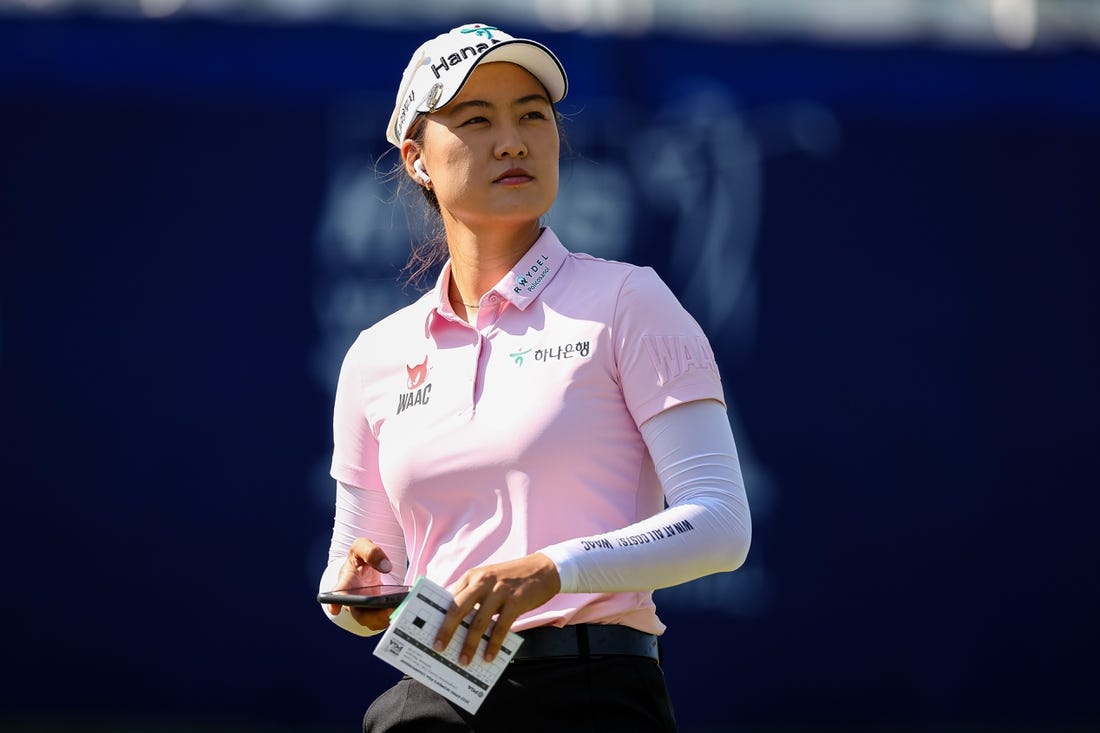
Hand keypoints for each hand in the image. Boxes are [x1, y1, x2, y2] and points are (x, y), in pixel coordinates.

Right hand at [328, 537, 395, 630]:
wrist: (366, 565)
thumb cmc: (360, 558)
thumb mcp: (362, 547)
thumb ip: (371, 552)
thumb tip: (386, 567)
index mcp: (345, 585)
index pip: (337, 596)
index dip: (334, 604)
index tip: (335, 608)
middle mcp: (353, 602)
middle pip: (360, 615)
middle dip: (374, 617)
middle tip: (390, 610)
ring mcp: (366, 610)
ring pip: (374, 622)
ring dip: (386, 620)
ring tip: (402, 610)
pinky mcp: (378, 613)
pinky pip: (385, 620)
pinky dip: (394, 617)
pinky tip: (407, 609)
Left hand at [434, 552, 560, 665]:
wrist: (543, 569)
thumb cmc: (512, 578)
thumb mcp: (488, 579)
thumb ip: (472, 596)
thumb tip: (455, 624)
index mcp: (472, 577)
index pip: (449, 598)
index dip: (437, 617)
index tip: (428, 632)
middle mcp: (482, 582)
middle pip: (458, 608)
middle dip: (446, 630)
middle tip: (438, 648)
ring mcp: (499, 591)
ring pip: (478, 621)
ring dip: (469, 644)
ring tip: (464, 660)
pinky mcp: (515, 601)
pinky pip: (500, 627)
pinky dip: (493, 644)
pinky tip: (488, 656)